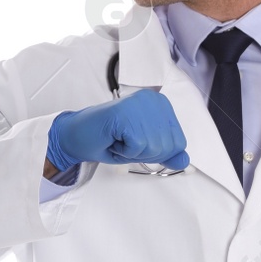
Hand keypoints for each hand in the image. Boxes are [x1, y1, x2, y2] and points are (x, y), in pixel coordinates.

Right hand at [45, 90, 188, 171]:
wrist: (76, 135)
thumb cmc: (108, 139)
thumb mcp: (143, 149)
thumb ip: (166, 153)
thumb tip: (185, 161)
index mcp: (161, 104)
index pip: (178, 142)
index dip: (156, 152)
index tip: (136, 142)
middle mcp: (153, 100)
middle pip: (168, 147)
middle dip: (145, 154)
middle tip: (125, 142)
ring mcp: (140, 105)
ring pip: (154, 148)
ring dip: (133, 153)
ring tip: (118, 140)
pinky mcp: (127, 114)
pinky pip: (138, 148)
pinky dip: (124, 152)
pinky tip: (113, 138)